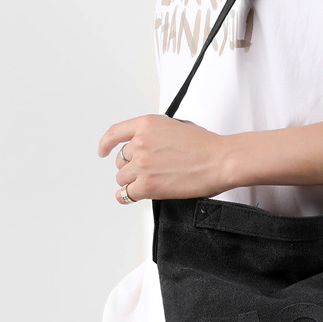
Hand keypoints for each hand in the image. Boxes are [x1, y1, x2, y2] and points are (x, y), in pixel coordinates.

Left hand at [97, 114, 230, 202]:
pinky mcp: (147, 185)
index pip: (115, 133)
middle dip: (129, 166)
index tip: (103, 150)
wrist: (219, 160)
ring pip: (121, 178)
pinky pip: (126, 194)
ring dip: (131, 181)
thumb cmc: (206, 145)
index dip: (105, 144)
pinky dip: (127, 196)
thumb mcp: (176, 125)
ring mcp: (142, 165)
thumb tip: (147, 143)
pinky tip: (132, 196)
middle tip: (144, 172)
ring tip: (147, 183)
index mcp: (147, 124)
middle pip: (120, 160)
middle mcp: (140, 143)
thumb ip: (155, 132)